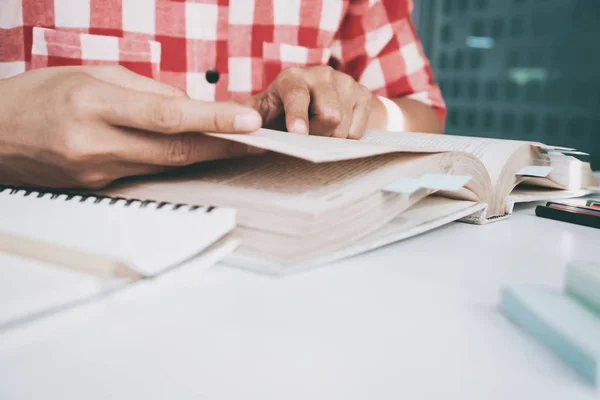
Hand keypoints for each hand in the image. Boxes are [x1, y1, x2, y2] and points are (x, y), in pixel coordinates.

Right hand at [0, 66, 261, 188]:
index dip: (215, 121)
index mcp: (95, 103)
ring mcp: (98, 171)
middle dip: (225, 147)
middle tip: (260, 143)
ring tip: (238, 146)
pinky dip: (174, 161)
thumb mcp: (89, 73)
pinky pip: (147, 172)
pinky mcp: (99, 186)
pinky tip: (194, 153)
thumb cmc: (38, 95)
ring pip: (167, 164)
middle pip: (177, 150)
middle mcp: (97, 143)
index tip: (249, 123)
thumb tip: (190, 107)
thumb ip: (144, 91)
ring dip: (206, 156)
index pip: (169, 116)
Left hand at [244, 66, 372, 138]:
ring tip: (320, 134)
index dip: (298, 115)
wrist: (321, 99)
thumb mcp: (263, 110)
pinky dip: (346, 139)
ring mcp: (345, 83)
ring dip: (331, 139)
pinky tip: (336, 132)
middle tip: (308, 140)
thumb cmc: (284, 109)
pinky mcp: (363, 95)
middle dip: (319, 136)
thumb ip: (246, 116)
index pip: (297, 95)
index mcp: (292, 78)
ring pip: (344, 126)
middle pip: (330, 115)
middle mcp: (321, 75)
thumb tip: (234, 126)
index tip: (298, 134)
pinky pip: (358, 131)